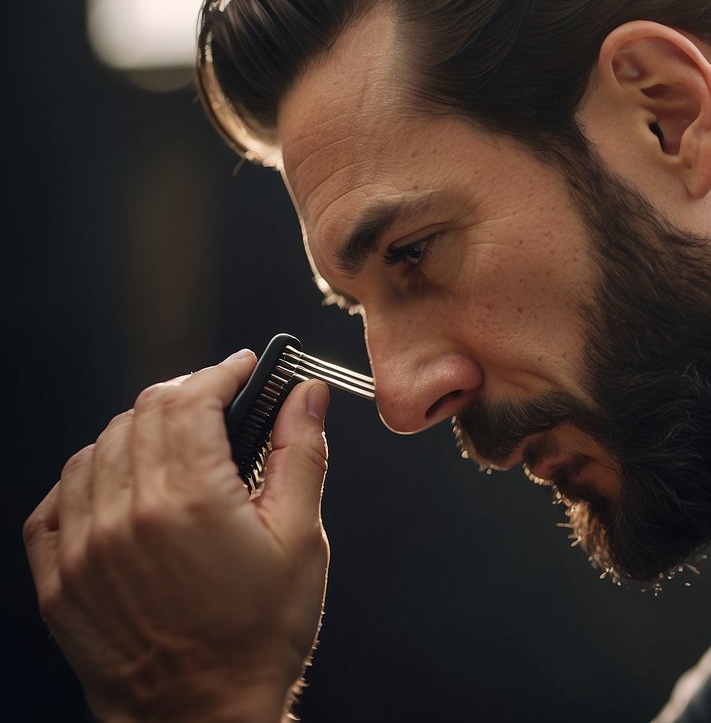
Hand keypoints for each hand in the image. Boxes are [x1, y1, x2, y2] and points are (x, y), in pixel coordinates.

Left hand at [24, 350, 331, 722]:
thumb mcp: (300, 540)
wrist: (201, 716)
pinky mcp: (57, 577)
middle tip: (220, 404)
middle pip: (143, 412)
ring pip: (97, 447)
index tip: (244, 370)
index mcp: (190, 499)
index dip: (223, 373)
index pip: (191, 398)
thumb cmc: (258, 636)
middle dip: (186, 395)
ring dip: (139, 430)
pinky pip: (58, 498)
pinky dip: (89, 475)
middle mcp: (126, 513)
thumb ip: (300, 456)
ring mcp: (82, 545)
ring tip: (177, 448)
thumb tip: (305, 397)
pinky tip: (122, 485)